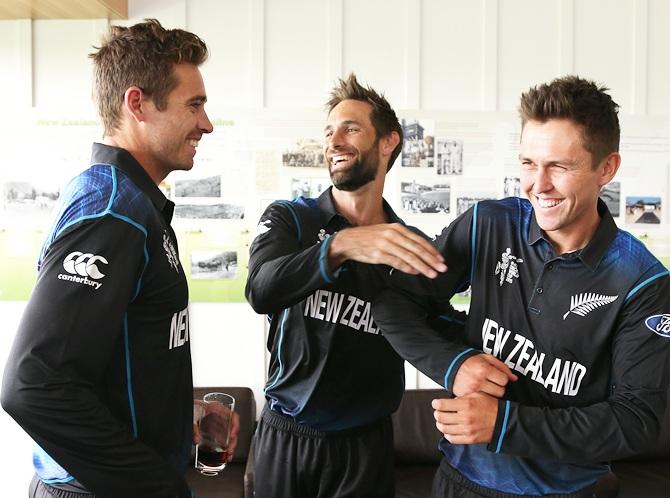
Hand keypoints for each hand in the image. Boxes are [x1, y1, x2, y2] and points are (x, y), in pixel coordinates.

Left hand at [193, 401, 239, 461]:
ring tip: (227, 455)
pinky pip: (221, 438)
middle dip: (232, 441)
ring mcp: (216, 423)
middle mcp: (219, 415)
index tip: (232, 436)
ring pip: (228, 435)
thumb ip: (194, 428)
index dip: (235, 426)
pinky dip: (222, 446)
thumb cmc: (189, 407)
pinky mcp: (211, 429)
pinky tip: (222, 454)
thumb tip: (196, 440)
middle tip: (229, 451)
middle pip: (232, 429)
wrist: (182, 406)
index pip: (232, 416)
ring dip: (229, 446)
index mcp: (217, 409)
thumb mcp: (192, 416)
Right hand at [328, 223, 446, 277]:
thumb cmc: (368, 238)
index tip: (440, 259)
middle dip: (431, 260)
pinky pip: (396, 262)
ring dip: (422, 266)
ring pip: (409, 256)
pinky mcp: (378, 255)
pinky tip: (415, 272)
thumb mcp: (387, 233)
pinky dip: (407, 268)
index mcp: (396, 228)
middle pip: (417, 249)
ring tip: (431, 273)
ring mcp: (385, 244)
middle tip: (441, 268)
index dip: (431, 250)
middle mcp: (392, 234)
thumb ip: (402, 240)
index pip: (419, 240)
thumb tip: (418, 252)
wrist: (348, 240)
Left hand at [432, 392, 497, 443]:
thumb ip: (461, 397)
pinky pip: (452, 439)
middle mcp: (466, 417)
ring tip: (442, 421)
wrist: (503, 421)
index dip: (436, 404)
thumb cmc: (491, 406)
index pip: (442, 405)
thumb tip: (449, 401)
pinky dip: (447, 434)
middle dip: (437, 414)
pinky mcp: (470, 439)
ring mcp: (467, 430)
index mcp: (466, 404)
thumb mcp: (476, 395)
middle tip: (438, 412)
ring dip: (440, 424)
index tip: (436, 403)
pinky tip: (449, 430)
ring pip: (444, 428)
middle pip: (440, 417)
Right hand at [452, 353, 516, 397]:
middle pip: (500, 391)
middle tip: (491, 383)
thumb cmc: (470, 361)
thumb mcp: (487, 358)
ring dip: (490, 393)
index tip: (496, 377)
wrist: (451, 365)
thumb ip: (502, 367)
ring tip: (484, 387)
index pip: (504, 380)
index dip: (501, 378)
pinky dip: (481, 398)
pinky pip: (481, 401)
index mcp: (484, 369)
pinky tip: (478, 392)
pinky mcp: (466, 396)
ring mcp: (472, 390)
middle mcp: (478, 380)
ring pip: (492, 398)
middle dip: (497, 387)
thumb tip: (514, 378)